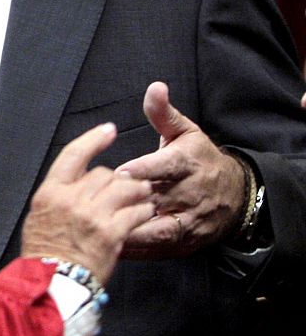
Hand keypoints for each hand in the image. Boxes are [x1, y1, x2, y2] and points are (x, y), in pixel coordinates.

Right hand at [19, 123, 155, 284]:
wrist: (53, 283)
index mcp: (50, 192)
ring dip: (137, 191)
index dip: (93, 140)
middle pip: (104, 173)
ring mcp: (92, 216)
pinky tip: (144, 214)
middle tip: (126, 187)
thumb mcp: (39, 217)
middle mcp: (71, 199)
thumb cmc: (45, 253)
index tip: (108, 130)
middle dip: (118, 179)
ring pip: (125, 188)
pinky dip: (143, 211)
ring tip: (141, 197)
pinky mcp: (112, 233)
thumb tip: (79, 182)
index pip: (73, 155)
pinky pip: (136, 212)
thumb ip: (59, 196)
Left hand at [114, 82, 247, 257]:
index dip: (144, 169)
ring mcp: (189, 219)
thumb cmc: (200, 160)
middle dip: (130, 201)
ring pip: (159, 228)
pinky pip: (159, 247)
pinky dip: (137, 248)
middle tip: (99, 204)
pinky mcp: (185, 240)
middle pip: (159, 198)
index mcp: (188, 163)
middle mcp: (190, 193)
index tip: (120, 172)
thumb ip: (163, 113)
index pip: (167, 166)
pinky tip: (111, 247)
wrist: (235, 195)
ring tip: (101, 228)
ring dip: (132, 229)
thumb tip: (155, 87)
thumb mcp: (185, 133)